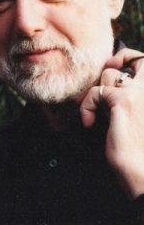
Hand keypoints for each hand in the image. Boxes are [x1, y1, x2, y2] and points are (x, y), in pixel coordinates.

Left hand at [79, 49, 143, 197]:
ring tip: (94, 114)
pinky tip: (89, 122)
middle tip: (106, 75)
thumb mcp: (135, 116)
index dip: (130, 59)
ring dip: (94, 93)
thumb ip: (130, 99)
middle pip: (138, 57)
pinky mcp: (123, 101)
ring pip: (108, 75)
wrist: (140, 167)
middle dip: (119, 58)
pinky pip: (96, 92)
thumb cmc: (136, 148)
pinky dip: (87, 106)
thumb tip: (108, 84)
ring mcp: (139, 93)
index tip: (116, 67)